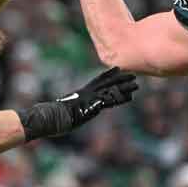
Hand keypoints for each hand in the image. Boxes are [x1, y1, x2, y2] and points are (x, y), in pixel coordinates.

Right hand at [17, 67, 138, 139]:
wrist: (50, 118)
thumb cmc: (53, 116)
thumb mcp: (65, 110)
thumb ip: (71, 108)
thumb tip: (69, 111)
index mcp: (82, 93)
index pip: (97, 81)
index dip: (108, 75)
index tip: (117, 69)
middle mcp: (87, 93)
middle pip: (107, 83)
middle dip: (120, 78)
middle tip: (132, 74)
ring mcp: (90, 99)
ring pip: (111, 90)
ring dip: (124, 87)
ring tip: (136, 84)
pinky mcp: (92, 106)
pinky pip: (109, 101)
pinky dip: (119, 98)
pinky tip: (129, 96)